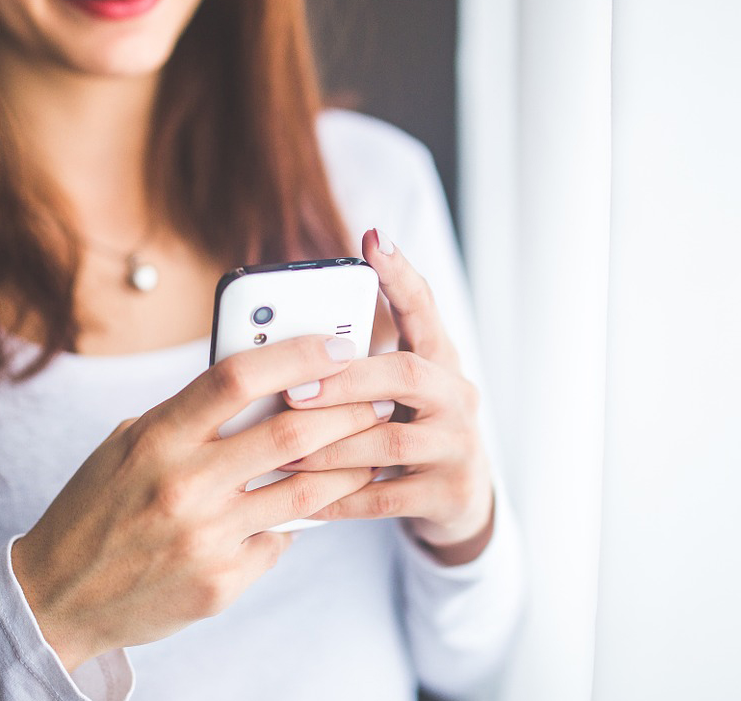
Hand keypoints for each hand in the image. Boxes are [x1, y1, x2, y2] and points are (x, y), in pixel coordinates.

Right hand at [10, 335, 384, 669]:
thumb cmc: (97, 508)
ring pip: (305, 492)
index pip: (237, 378)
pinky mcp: (221, 582)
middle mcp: (183, 485)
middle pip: (290, 432)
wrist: (58, 597)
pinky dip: (299, 521)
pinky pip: (280, 540)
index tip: (337, 344)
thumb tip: (263, 386)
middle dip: (348, 409)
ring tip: (373, 448)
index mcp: (156, 438)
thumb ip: (188, 417)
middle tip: (377, 396)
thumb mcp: (127, 446)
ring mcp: (205, 538)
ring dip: (349, 466)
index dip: (296, 354)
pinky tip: (316, 508)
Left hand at [278, 229, 494, 563]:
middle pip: (407, 374)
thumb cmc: (407, 430)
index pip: (424, 308)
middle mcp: (458, 395)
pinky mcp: (450, 493)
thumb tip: (281, 345)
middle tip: (292, 390)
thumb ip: (356, 367)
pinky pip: (386, 497)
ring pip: (391, 442)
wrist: (460, 500)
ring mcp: (459, 445)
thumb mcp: (394, 392)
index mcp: (439, 360)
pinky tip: (303, 500)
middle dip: (346, 381)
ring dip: (331, 446)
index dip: (400, 274)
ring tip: (282, 450)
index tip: (372, 239)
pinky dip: (340, 497)